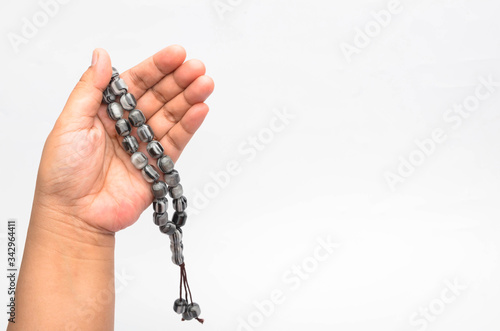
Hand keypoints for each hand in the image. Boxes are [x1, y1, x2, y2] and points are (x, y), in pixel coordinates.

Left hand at [35, 46, 213, 233]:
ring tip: (205, 84)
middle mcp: (127, 125)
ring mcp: (144, 145)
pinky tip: (200, 109)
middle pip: (158, 97)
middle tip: (197, 68)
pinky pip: (176, 142)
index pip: (135, 83)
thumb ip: (89, 89)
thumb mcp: (70, 123)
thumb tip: (100, 56)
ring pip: (171, 117)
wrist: (75, 215)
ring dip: (189, 100)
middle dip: (178, 81)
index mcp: (105, 111)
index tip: (176, 54)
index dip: (156, 68)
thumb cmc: (63, 172)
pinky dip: (189, 126)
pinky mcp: (157, 166)